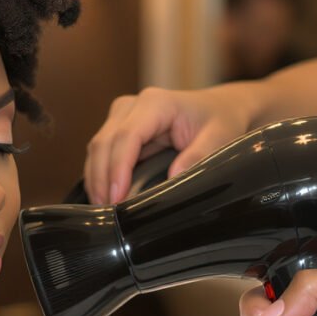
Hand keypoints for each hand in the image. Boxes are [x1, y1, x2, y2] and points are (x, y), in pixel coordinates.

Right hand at [84, 85, 253, 204]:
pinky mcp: (117, 128)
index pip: (126, 137)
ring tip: (104, 209)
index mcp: (156, 103)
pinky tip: (105, 196)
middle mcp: (132, 106)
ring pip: (97, 148)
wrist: (219, 108)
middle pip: (104, 143)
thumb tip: (173, 178)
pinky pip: (102, 152)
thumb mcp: (219, 137)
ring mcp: (121, 116)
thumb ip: (198, 156)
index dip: (117, 168)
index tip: (117, 198)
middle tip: (108, 212)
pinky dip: (100, 175)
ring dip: (96, 179)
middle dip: (101, 179)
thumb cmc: (220, 120)